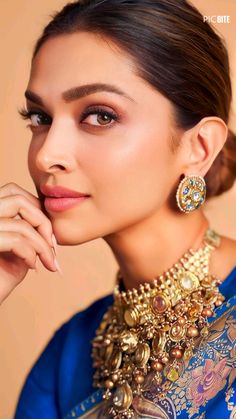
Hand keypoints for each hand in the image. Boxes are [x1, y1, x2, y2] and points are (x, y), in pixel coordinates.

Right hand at [0, 182, 56, 304]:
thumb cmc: (0, 278)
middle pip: (17, 198)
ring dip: (42, 245)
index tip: (48, 234)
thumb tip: (48, 217)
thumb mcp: (18, 248)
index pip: (13, 192)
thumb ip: (28, 229)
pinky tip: (32, 267)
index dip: (36, 209)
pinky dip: (31, 254)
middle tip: (51, 245)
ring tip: (48, 262)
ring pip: (21, 224)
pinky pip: (16, 240)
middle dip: (42, 221)